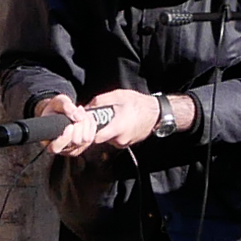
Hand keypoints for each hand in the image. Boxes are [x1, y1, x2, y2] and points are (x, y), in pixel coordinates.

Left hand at [42, 88, 161, 154]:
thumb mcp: (117, 96)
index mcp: (117, 128)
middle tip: (97, 117)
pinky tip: (117, 122)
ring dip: (104, 130)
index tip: (85, 123)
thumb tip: (84, 108)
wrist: (156, 114)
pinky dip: (111, 132)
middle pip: (98, 138)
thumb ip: (99, 102)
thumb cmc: (138, 103)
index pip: (94, 137)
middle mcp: (120, 140)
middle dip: (95, 128)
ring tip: (110, 118)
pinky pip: (113, 140)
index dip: (87, 131)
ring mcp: (123, 144)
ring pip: (105, 139)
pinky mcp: (126, 144)